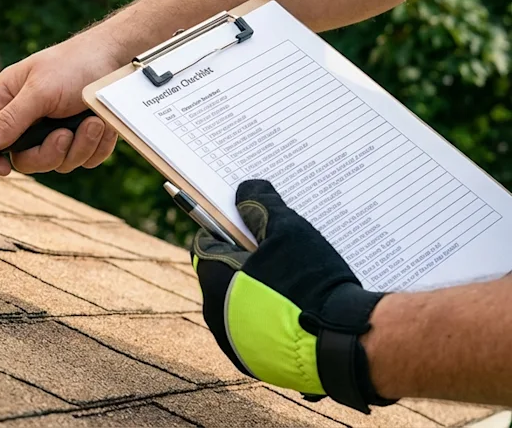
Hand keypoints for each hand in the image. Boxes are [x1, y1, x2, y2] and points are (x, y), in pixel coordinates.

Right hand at [0, 29, 119, 174]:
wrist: (118, 58)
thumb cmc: (74, 64)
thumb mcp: (39, 91)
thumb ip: (10, 119)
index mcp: (9, 100)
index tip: (3, 169)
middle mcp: (29, 119)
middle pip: (25, 160)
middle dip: (49, 152)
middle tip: (64, 135)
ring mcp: (57, 131)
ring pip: (59, 163)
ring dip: (80, 146)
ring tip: (92, 122)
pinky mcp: (83, 139)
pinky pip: (86, 160)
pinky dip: (97, 145)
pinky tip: (102, 124)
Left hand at [192, 180, 394, 412]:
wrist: (347, 342)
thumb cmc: (313, 282)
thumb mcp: (289, 232)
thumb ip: (261, 206)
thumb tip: (245, 189)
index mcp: (215, 279)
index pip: (206, 244)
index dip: (226, 230)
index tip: (246, 223)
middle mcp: (215, 315)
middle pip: (223, 277)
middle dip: (244, 262)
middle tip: (276, 251)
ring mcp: (234, 344)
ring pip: (239, 307)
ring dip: (258, 293)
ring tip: (292, 281)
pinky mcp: (257, 364)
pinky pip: (258, 334)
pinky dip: (271, 322)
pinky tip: (299, 311)